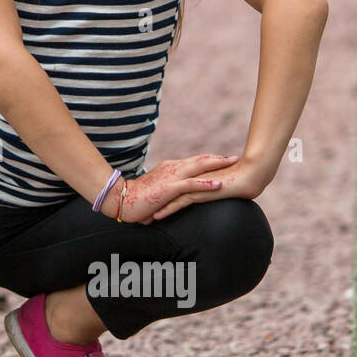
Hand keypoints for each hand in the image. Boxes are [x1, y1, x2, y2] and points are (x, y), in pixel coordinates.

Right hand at [108, 154, 245, 223]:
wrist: (122, 198)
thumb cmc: (137, 197)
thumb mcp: (155, 188)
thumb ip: (167, 187)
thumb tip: (176, 191)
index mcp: (169, 168)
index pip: (193, 161)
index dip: (209, 159)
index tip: (223, 159)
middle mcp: (172, 168)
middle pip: (200, 160)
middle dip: (218, 158)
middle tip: (234, 157)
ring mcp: (171, 177)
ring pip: (198, 167)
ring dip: (216, 164)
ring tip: (232, 163)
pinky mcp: (169, 188)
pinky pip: (191, 184)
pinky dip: (206, 183)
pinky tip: (219, 184)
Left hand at [142, 155, 268, 220]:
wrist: (252, 173)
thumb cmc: (240, 178)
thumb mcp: (220, 184)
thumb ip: (210, 187)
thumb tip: (206, 194)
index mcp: (194, 176)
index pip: (172, 186)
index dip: (159, 195)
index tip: (146, 204)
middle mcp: (191, 179)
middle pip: (165, 191)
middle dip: (151, 202)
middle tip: (138, 213)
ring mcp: (194, 184)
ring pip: (169, 197)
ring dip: (155, 208)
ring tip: (143, 218)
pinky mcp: (200, 191)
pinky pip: (180, 201)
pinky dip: (168, 209)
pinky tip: (157, 217)